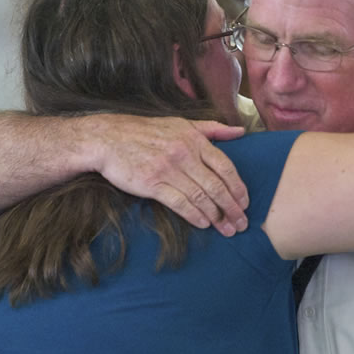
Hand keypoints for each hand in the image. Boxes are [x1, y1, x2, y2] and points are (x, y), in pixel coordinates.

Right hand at [92, 116, 248, 235]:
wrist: (108, 139)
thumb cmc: (145, 132)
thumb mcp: (180, 124)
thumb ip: (212, 129)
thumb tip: (240, 133)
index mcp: (194, 139)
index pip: (225, 166)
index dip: (238, 187)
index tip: (245, 203)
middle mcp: (184, 153)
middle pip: (216, 186)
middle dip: (232, 208)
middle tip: (241, 223)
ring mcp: (168, 169)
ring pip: (200, 197)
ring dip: (216, 216)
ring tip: (226, 229)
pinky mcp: (152, 183)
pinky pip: (179, 203)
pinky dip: (194, 215)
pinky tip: (203, 224)